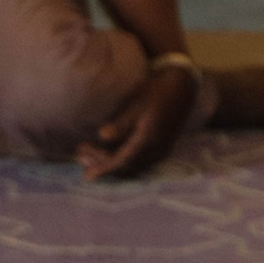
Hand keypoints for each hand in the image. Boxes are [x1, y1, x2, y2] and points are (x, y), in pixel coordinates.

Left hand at [77, 66, 196, 180]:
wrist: (183, 86)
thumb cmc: (157, 91)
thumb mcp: (137, 103)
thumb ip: (122, 122)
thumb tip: (103, 136)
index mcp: (150, 140)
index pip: (123, 161)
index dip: (104, 168)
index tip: (86, 175)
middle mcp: (157, 150)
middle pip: (126, 167)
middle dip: (102, 164)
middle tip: (80, 155)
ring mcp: (161, 150)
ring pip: (132, 166)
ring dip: (110, 163)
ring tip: (87, 155)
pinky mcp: (161, 147)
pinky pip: (138, 162)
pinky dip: (121, 160)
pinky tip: (107, 153)